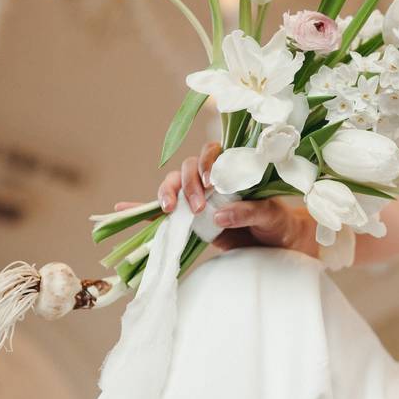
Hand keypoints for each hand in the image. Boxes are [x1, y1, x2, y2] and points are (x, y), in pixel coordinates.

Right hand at [114, 142, 315, 254]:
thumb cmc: (276, 223)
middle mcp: (213, 180)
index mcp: (233, 170)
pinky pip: (161, 209)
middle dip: (188, 184)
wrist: (275, 245)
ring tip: (168, 211)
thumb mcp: (269, 216)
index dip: (208, 164)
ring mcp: (199, 197)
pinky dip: (142, 208)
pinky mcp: (189, 218)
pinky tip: (122, 207)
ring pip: (174, 184)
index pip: (213, 153)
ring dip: (167, 193)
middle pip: (188, 167)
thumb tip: (219, 214)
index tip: (212, 184)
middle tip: (196, 207)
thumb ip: (248, 212)